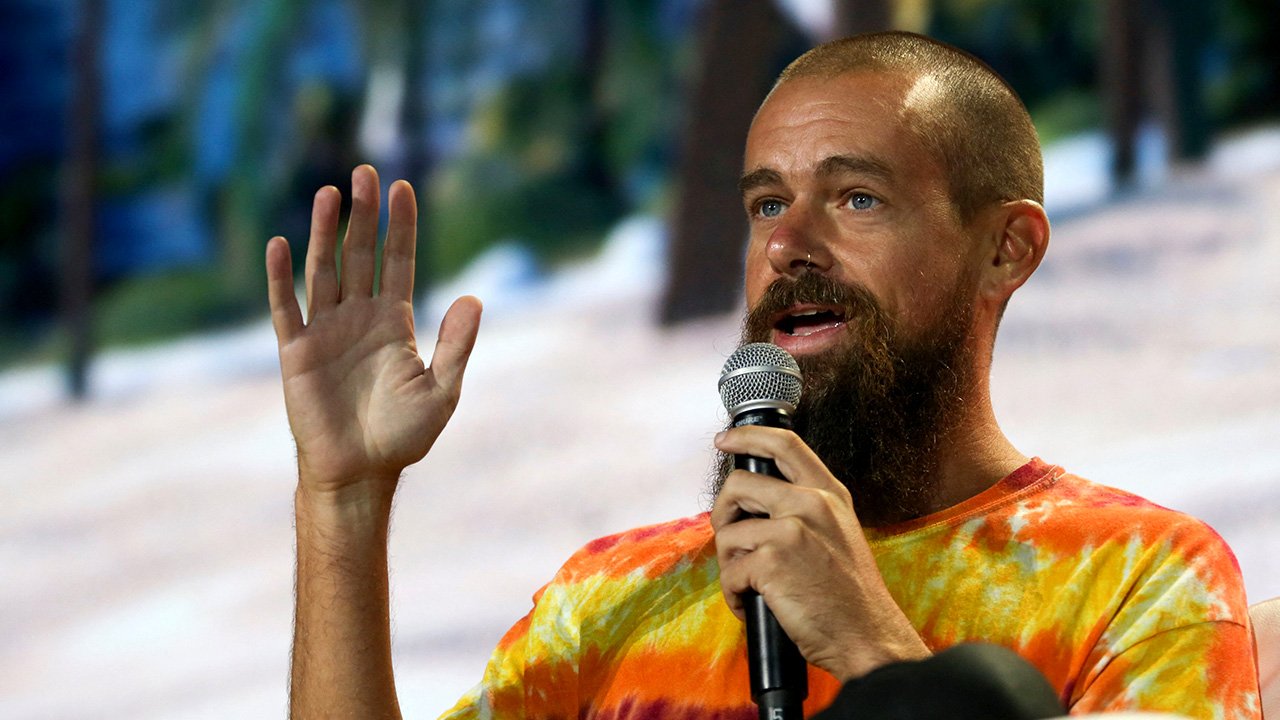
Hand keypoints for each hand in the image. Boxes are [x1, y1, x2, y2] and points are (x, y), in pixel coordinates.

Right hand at [266, 165, 480, 498]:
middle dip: (364, 214)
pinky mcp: (297, 352)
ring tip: (330, 193)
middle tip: (366, 171)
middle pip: (361, 255)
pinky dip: (281, 278)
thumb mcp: (442, 391)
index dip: (401, 226)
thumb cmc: (403, 436)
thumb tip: (474, 298)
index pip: (398, 262)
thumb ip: (456, 345)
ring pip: (324, 270)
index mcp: (395, 323)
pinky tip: (279, 244)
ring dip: (324, 232)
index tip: (404, 187)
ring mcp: (326, 331)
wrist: (360, 472)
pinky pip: (286, 308)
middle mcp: (359, 318)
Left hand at [710, 426, 929, 680]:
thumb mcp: (841, 533)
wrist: (867, 637)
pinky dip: (735, 595)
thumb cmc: (851, 596)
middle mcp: (811, 504)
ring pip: (728, 533)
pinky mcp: (772, 561)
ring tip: (752, 586)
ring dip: (731, 565)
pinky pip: (730, 572)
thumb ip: (808, 509)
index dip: (747, 436)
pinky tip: (754, 605)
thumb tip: (759, 501)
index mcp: (829, 494)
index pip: (784, 444)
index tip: (724, 440)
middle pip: (738, 484)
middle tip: (732, 542)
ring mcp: (790, 529)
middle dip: (723, 515)